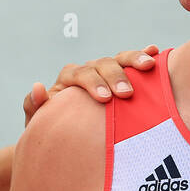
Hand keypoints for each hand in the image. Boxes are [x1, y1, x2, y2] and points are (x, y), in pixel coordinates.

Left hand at [24, 45, 159, 125]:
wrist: (63, 137)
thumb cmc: (51, 131)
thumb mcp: (38, 123)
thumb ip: (34, 106)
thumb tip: (38, 87)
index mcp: (68, 79)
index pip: (80, 74)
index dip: (92, 83)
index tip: (104, 99)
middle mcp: (87, 72)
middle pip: (102, 64)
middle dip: (116, 76)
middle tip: (127, 93)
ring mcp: (105, 74)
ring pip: (118, 59)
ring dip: (134, 60)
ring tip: (149, 65)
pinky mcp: (120, 79)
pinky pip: (132, 66)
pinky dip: (143, 56)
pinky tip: (155, 53)